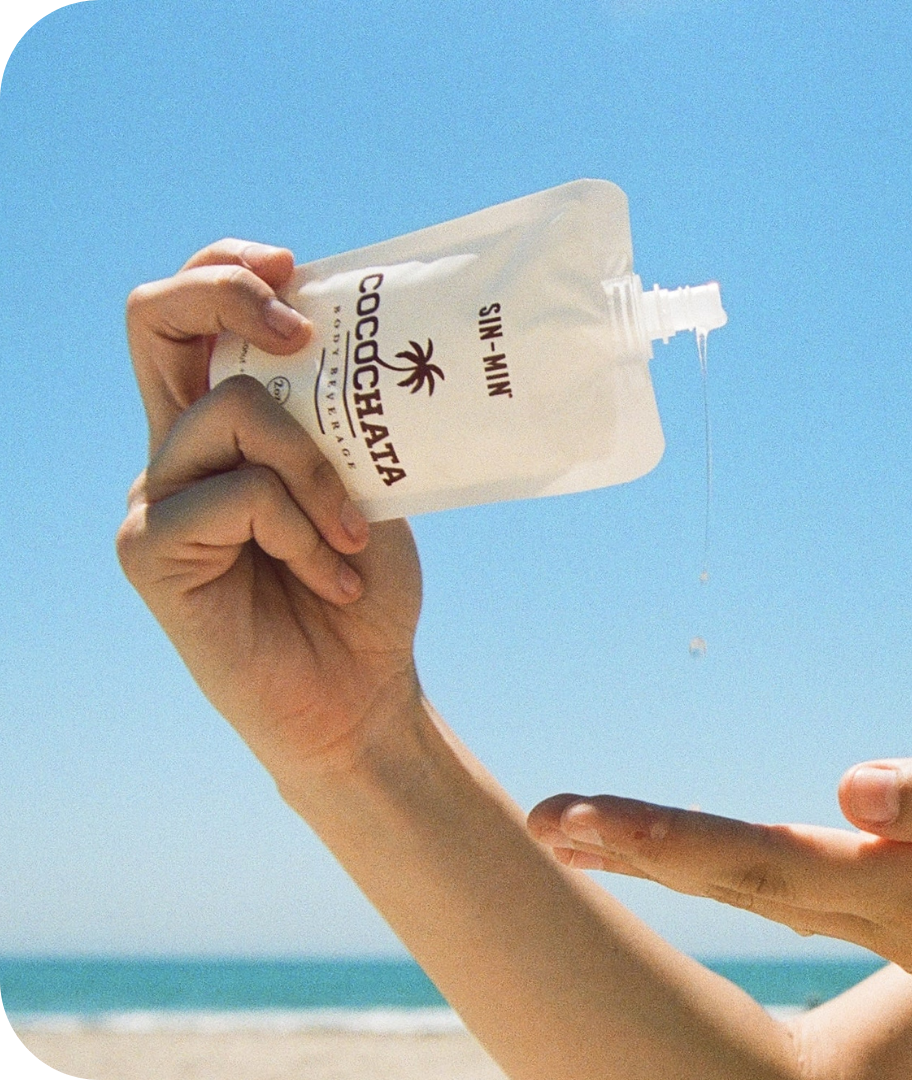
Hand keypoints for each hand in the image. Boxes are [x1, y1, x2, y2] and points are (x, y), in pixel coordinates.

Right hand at [117, 240, 423, 788]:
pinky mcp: (151, 552)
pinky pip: (239, 496)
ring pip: (233, 411)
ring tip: (354, 541)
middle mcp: (177, 452)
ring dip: (317, 471)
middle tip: (303, 332)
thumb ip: (343, 421)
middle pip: (151, 318)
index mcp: (224, 430)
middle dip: (228, 292)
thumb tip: (369, 338)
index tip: (298, 273)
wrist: (359, 691)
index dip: (225, 268)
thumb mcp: (368, 485)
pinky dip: (303, 531)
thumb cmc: (362, 588)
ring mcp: (155, 499)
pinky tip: (332, 579)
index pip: (189, 315)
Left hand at [527, 739, 911, 973]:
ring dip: (651, 850)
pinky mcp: (888, 891)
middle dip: (627, 848)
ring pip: (743, 878)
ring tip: (570, 827)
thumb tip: (853, 791)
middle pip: (731, 874)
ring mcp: (881, 909)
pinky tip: (655, 848)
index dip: (662, 840)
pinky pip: (775, 877)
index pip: (759, 862)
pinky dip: (701, 856)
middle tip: (536, 822)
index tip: (575, 818)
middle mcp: (881, 909)